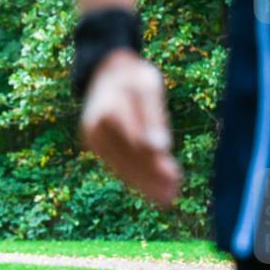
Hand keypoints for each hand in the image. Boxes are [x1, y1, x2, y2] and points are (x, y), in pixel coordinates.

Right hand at [80, 50, 180, 208]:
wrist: (104, 71)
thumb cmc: (132, 77)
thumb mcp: (147, 86)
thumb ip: (154, 116)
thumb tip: (161, 148)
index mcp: (111, 110)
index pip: (137, 144)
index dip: (156, 163)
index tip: (176, 177)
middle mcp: (96, 128)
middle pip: (128, 159)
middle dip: (151, 179)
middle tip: (172, 197)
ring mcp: (93, 138)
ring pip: (121, 166)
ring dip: (144, 184)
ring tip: (167, 198)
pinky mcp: (95, 145)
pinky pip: (116, 164)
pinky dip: (134, 176)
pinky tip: (152, 187)